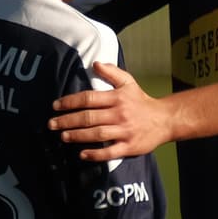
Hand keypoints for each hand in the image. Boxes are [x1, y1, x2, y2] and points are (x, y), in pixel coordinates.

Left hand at [50, 62, 174, 160]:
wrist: (166, 119)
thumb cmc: (141, 101)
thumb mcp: (128, 83)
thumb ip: (112, 72)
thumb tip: (94, 63)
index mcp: (117, 98)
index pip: (89, 98)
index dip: (70, 102)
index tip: (56, 106)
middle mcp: (120, 114)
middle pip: (89, 117)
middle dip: (68, 120)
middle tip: (52, 124)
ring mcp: (125, 131)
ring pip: (98, 134)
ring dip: (78, 136)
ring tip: (63, 136)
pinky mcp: (130, 146)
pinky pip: (111, 152)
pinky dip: (96, 154)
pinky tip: (82, 154)